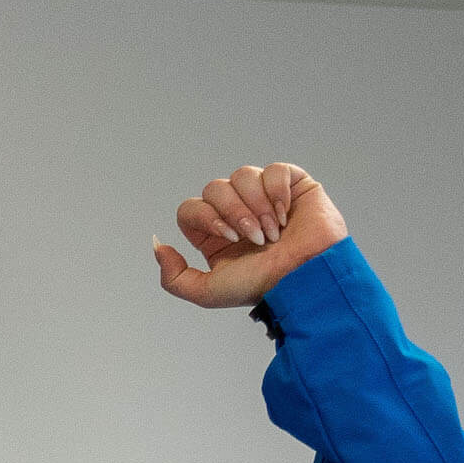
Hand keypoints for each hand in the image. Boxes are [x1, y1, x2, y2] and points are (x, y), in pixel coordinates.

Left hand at [154, 163, 347, 308]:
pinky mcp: (292, 185)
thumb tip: (158, 245)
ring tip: (272, 231)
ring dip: (256, 205)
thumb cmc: (261, 285)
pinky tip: (285, 214)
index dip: (206, 217)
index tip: (229, 238)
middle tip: (255, 238)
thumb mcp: (207, 292)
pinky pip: (274, 170)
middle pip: (215, 188)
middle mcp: (237, 211)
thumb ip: (174, 277)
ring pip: (242, 176)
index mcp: (214, 234)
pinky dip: (277, 191)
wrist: (304, 277)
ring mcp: (264, 196)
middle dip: (234, 212)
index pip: (190, 208)